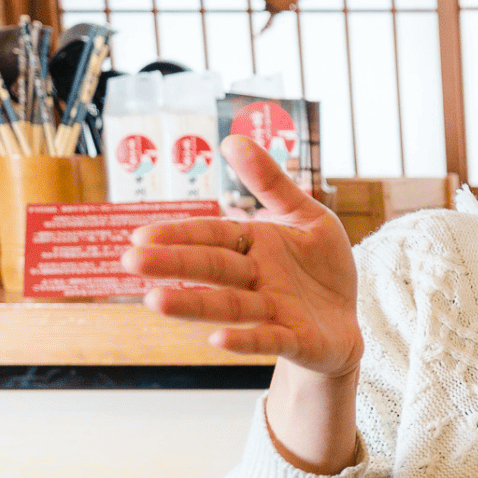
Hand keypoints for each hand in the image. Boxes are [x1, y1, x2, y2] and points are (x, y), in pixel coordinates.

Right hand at [122, 135, 363, 378]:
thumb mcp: (306, 216)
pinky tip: (217, 340)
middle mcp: (257, 279)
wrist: (348, 322)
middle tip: (130, 262)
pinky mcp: (296, 340)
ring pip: (231, 306)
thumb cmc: (322, 268)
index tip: (140, 236)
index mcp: (255, 245)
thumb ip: (272, 183)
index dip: (180, 234)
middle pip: (212, 268)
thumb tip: (231, 138)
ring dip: (194, 304)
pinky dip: (246, 339)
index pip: (213, 236)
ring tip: (155, 302)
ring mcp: (274, 311)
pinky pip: (269, 339)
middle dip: (174, 264)